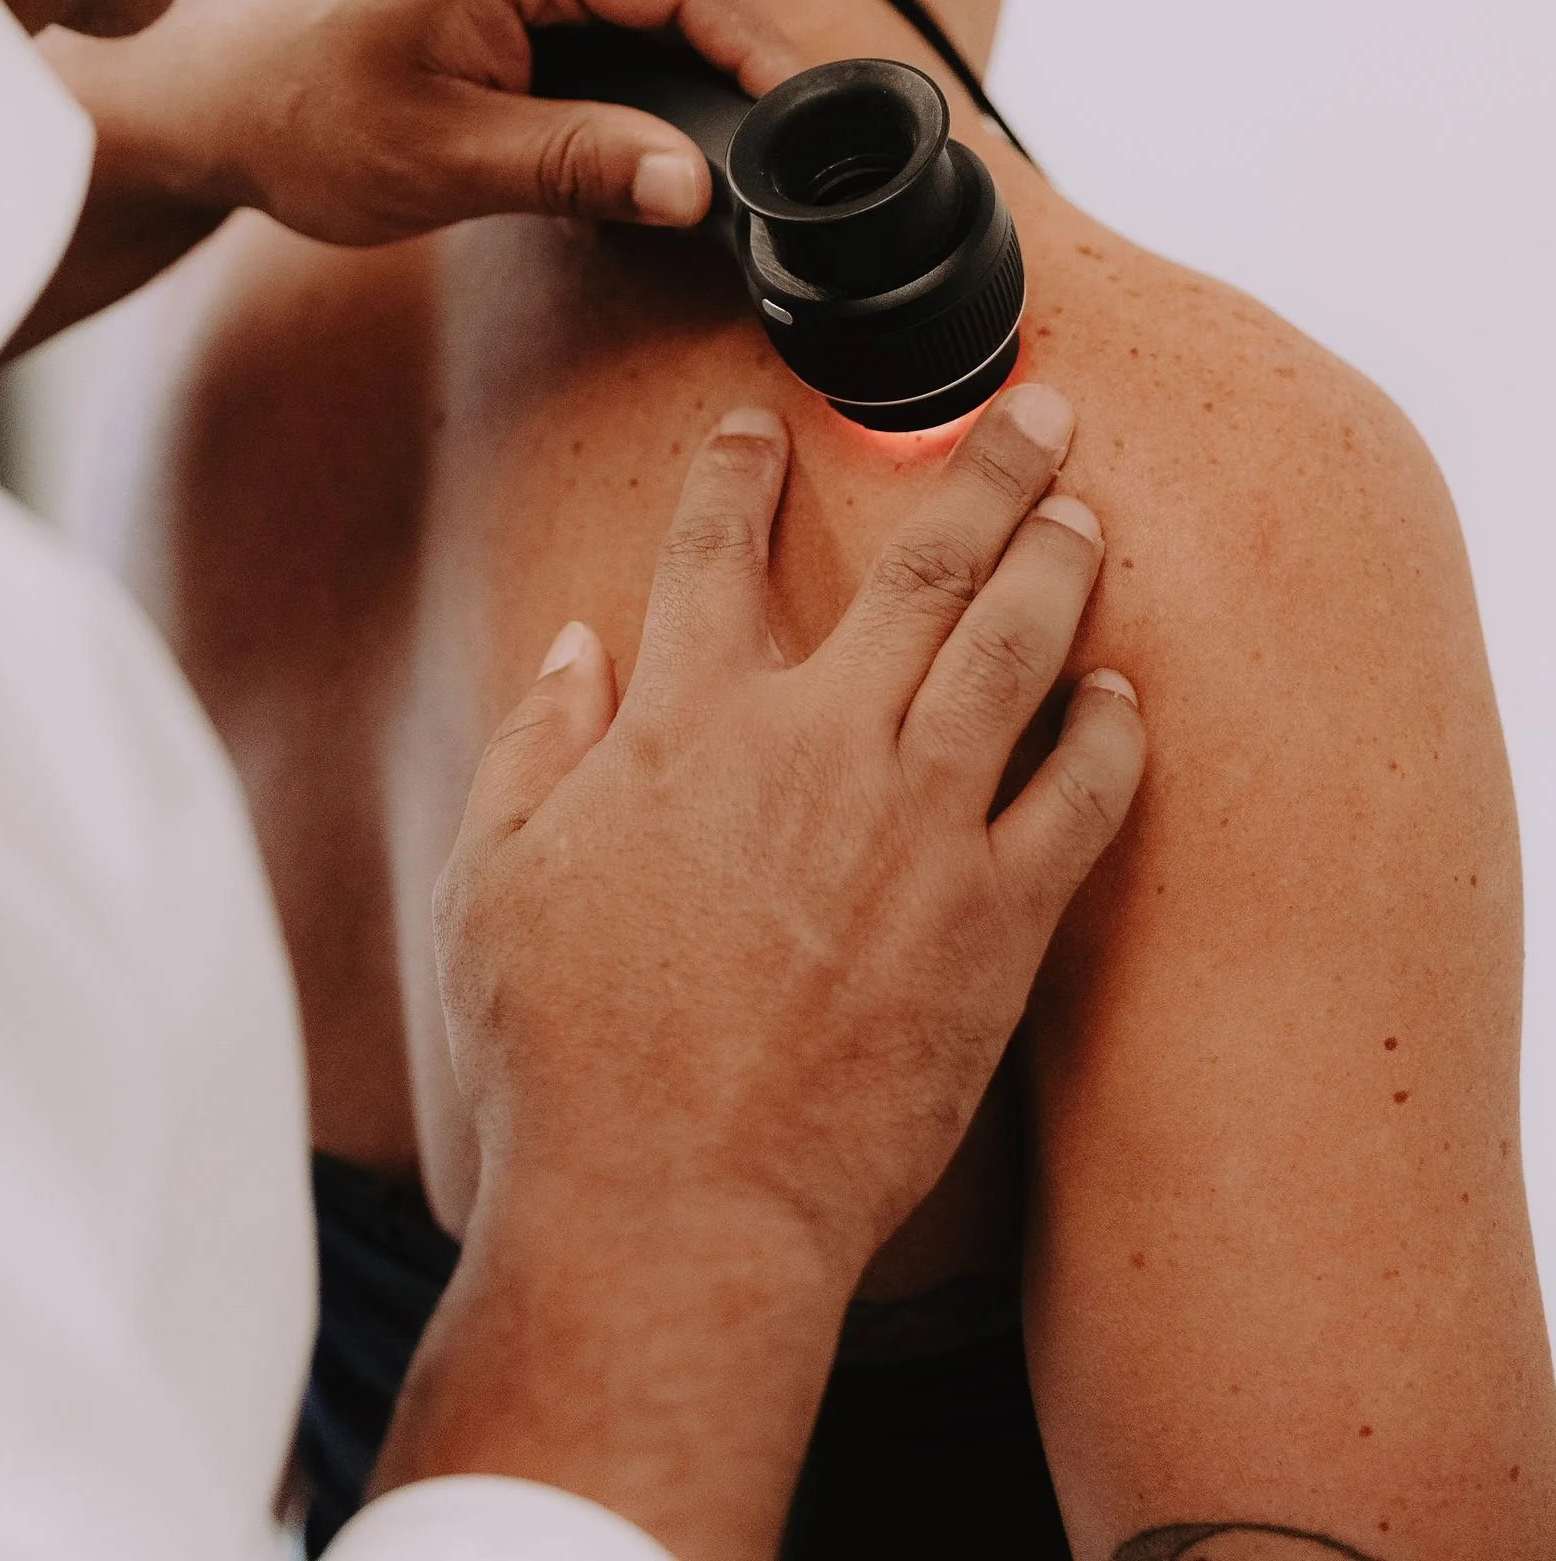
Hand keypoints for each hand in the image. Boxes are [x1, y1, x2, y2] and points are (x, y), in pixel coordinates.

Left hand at [19, 0, 801, 345]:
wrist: (198, 92)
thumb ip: (579, 165)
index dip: (761, 54)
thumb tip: (697, 185)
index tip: (812, 125)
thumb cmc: (297, 119)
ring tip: (738, 133)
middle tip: (792, 148)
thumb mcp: (444, 160)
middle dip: (741, 50)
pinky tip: (656, 104)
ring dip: (695, 43)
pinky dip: (645, 32)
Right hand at [378, 382, 1145, 1560]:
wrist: (673, 1210)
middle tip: (1036, 407)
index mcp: (686, 722)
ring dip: (1058, 566)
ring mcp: (920, 828)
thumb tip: (576, 651)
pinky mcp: (995, 923)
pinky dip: (1108, 736)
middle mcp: (816, 744)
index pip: (715, 547)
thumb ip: (536, 745)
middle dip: (986, 468)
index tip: (763, 422)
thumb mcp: (496, 881)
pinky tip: (1121, 696)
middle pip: (923, 563)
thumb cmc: (564, 1054)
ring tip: (1084, 513)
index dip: (738, 468)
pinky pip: (1080, 802)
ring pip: (1017, 651)